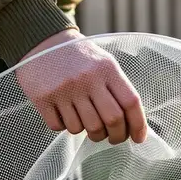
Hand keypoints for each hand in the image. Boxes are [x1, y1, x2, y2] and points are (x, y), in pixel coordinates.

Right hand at [15, 30, 147, 143]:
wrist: (43, 41)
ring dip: (90, 133)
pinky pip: (60, 127)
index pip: (130, 103)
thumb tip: (133, 125)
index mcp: (106, 69)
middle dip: (116, 136)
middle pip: (111, 120)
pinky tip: (65, 114)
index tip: (138, 138)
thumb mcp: (104, 63)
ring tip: (87, 123)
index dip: (138, 125)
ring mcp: (64, 89)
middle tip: (113, 138)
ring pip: (85, 129)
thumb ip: (117, 89)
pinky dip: (64, 126)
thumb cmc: (79, 58)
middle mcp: (87, 79)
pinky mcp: (43, 98)